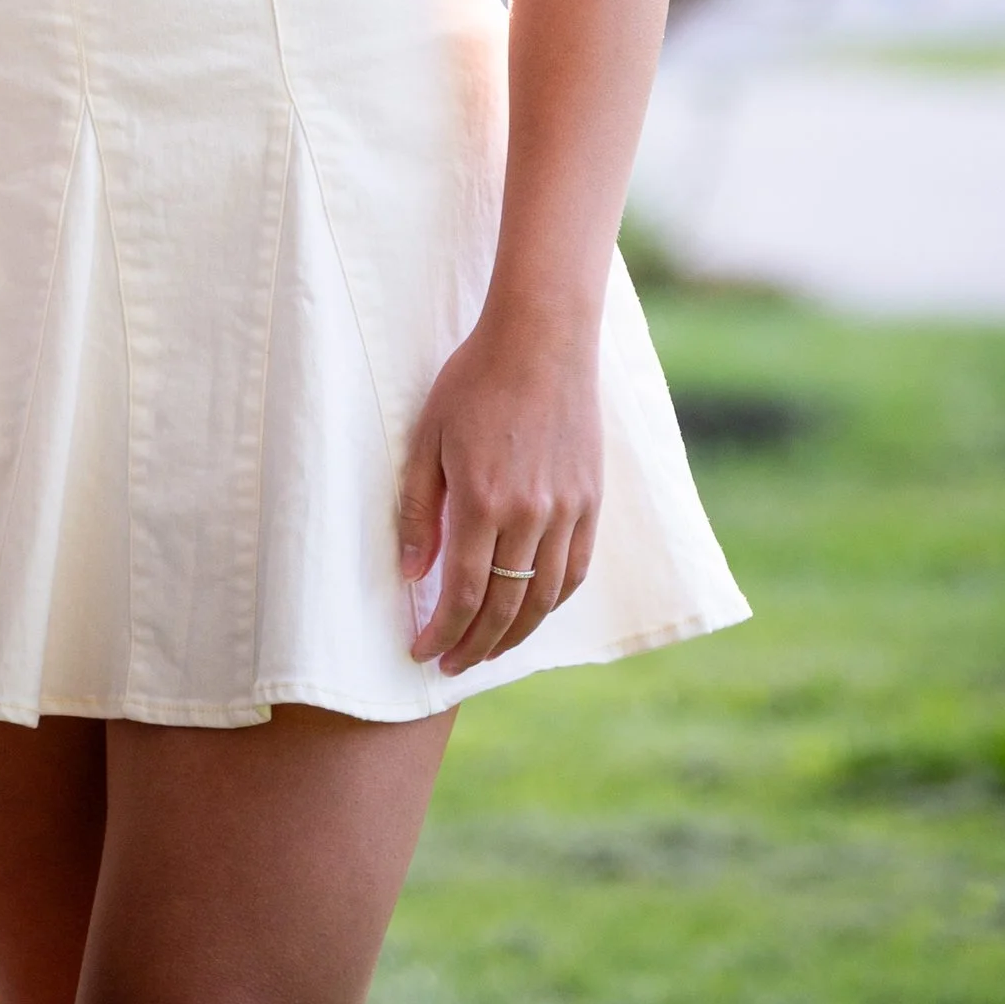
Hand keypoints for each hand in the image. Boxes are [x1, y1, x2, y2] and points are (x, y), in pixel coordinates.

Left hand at [398, 303, 603, 672]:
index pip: (461, 594)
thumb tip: (413, 574)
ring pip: (544, 600)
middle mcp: (529, 516)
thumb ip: (419, 510)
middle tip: (451, 665)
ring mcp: (566, 511)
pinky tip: (534, 612)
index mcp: (482, 501)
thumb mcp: (427, 438)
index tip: (422, 652)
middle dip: (474, 647)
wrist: (541, 338)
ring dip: (515, 636)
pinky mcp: (591, 500)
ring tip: (488, 649)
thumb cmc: (474, 381)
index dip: (441, 633)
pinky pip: (576, 571)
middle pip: (504, 609)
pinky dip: (554, 603)